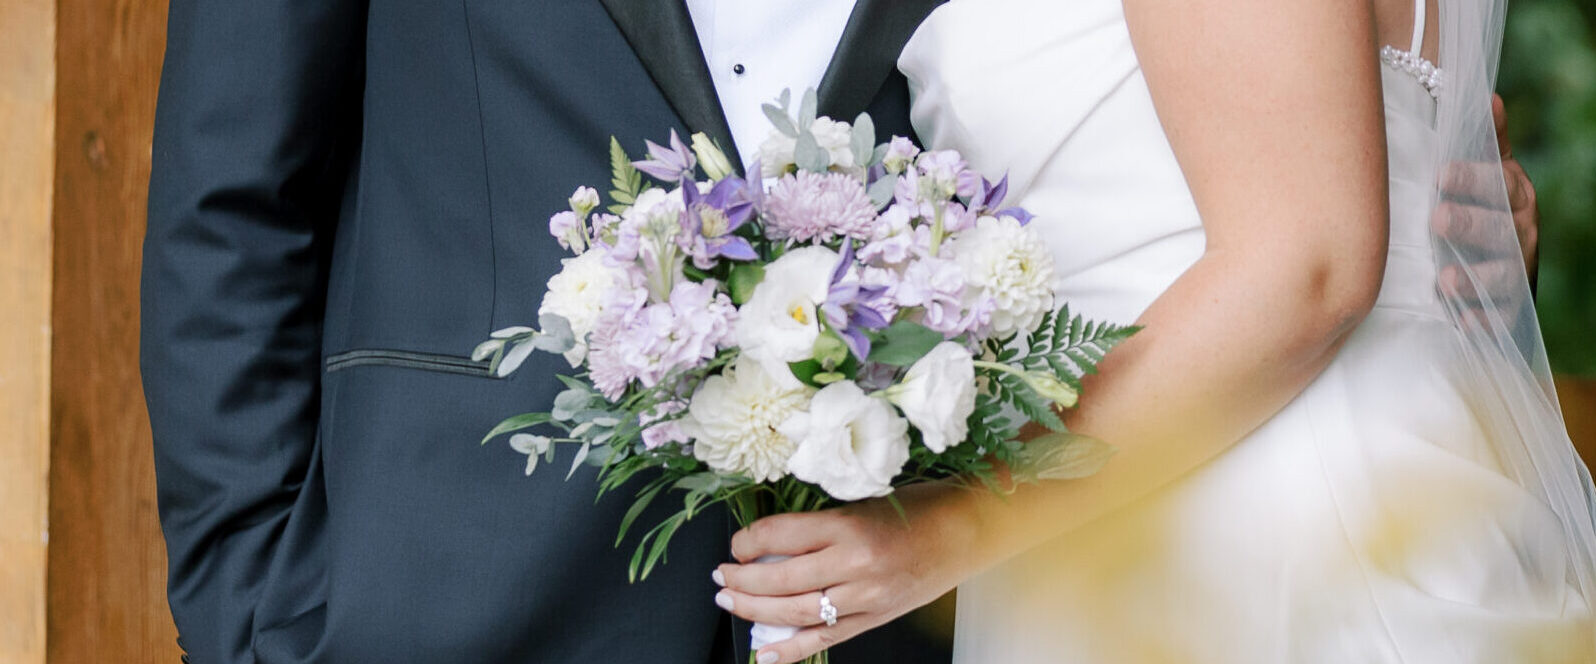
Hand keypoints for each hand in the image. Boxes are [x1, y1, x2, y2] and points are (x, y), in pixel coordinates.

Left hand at [713, 484, 981, 663]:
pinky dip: (791, 649)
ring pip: (797, 613)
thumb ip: (819, 524)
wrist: (969, 530)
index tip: (737, 543)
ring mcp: (867, 598)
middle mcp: (855, 565)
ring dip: (755, 611)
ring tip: (729, 602)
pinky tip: (765, 652)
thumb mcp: (863, 500)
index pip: (781, 536)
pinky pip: (826, 639)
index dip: (749, 541)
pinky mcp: (876, 619)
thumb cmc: (919, 508)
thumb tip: (770, 543)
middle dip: (742, 581)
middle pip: (781, 579)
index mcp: (849, 526)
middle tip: (720, 576)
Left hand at [1431, 94, 1539, 320]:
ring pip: (1501, 277)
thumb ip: (1488, 140)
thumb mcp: (1490, 174)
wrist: (1500, 267)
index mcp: (1513, 197)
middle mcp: (1519, 235)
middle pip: (1499, 229)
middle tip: (1437, 219)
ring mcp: (1515, 273)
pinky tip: (1463, 323)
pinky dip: (1482, 323)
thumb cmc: (1485, 209)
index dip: (1474, 179)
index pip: (1499, 183)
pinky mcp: (1507, 311)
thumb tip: (1487, 95)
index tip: (1442, 173)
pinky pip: (1499, 321)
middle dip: (1470, 224)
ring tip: (1445, 280)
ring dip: (1474, 280)